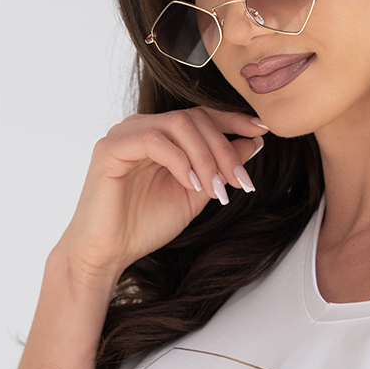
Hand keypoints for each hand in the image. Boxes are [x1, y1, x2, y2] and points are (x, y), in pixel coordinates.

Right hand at [55, 105, 268, 287]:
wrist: (108, 253)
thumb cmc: (145, 225)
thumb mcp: (196, 193)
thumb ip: (219, 167)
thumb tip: (254, 141)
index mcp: (160, 135)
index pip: (200, 115)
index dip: (232, 120)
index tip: (261, 132)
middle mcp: (141, 127)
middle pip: (194, 118)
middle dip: (224, 149)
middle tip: (240, 181)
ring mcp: (124, 134)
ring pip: (177, 125)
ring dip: (205, 157)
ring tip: (218, 188)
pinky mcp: (110, 149)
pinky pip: (154, 141)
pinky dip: (180, 162)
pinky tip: (192, 186)